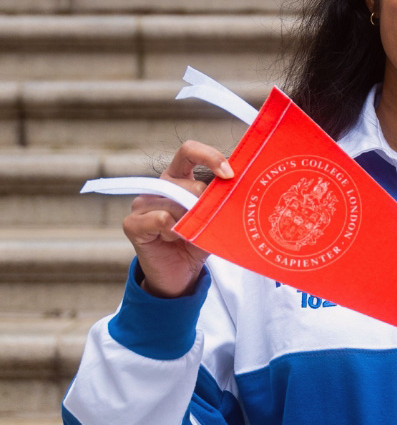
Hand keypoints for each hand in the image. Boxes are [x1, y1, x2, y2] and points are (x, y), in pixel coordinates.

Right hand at [122, 140, 233, 297]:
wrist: (181, 274)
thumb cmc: (199, 240)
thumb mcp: (214, 217)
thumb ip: (220, 200)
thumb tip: (236, 184)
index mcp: (179, 177)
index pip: (189, 151)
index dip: (210, 157)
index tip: (229, 174)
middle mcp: (159, 186)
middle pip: (190, 183)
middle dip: (206, 205)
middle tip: (208, 222)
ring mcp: (142, 203)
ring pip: (176, 203)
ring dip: (190, 223)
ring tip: (187, 235)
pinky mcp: (132, 223)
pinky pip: (161, 219)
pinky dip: (173, 230)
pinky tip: (172, 238)